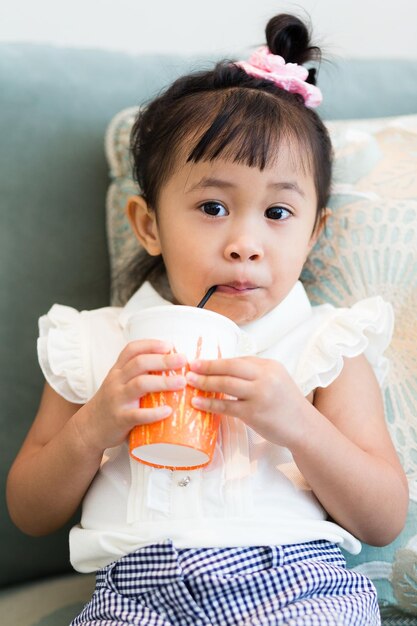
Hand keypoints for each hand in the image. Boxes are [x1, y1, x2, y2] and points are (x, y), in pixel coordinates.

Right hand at [75, 340, 186, 452]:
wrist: (89, 428)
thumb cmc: (112, 404)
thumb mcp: (119, 383)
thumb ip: (138, 374)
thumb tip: (172, 367)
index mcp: (118, 371)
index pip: (132, 349)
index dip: (150, 344)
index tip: (169, 345)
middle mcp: (116, 381)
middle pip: (139, 363)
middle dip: (163, 360)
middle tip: (182, 360)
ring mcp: (117, 399)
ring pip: (139, 384)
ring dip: (163, 381)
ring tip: (181, 382)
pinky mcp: (120, 419)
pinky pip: (137, 414)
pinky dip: (154, 413)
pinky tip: (168, 411)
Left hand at [186, 356, 306, 446]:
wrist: (304, 427)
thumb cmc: (287, 404)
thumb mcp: (276, 379)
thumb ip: (255, 373)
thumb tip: (225, 369)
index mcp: (270, 366)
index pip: (238, 360)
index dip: (217, 361)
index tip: (201, 361)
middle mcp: (265, 377)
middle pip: (230, 367)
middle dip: (207, 366)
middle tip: (190, 366)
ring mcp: (259, 395)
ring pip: (225, 384)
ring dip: (204, 382)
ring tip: (189, 381)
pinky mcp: (253, 413)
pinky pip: (226, 406)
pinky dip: (209, 403)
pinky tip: (197, 402)